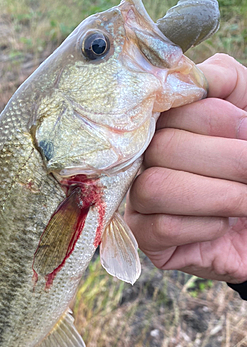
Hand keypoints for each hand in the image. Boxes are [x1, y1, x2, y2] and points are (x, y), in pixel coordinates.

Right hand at [125, 53, 246, 283]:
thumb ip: (226, 83)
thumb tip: (197, 76)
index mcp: (168, 126)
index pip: (165, 109)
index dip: (209, 118)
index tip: (245, 129)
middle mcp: (147, 159)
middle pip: (160, 148)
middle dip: (225, 160)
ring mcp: (141, 199)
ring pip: (154, 188)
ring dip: (216, 196)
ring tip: (246, 202)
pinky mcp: (146, 238)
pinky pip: (158, 227)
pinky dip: (202, 226)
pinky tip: (222, 226)